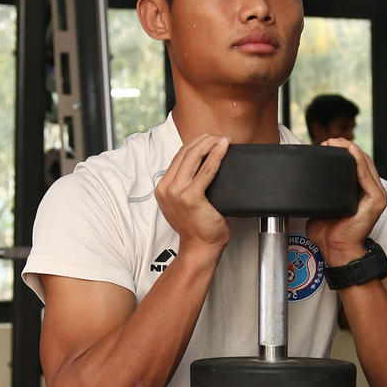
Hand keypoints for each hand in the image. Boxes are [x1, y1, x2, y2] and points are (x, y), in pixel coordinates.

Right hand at [154, 134, 231, 255]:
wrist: (199, 248)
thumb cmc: (197, 228)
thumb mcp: (183, 204)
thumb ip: (185, 187)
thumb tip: (202, 168)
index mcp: (163, 187)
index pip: (179, 156)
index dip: (195, 144)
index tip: (209, 140)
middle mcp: (166, 188)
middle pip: (185, 153)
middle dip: (204, 140)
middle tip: (219, 137)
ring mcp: (176, 192)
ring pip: (194, 157)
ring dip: (210, 144)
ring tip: (223, 140)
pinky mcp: (191, 197)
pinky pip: (206, 171)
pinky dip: (216, 156)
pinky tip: (224, 149)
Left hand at [306, 138, 386, 266]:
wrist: (335, 250)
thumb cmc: (328, 233)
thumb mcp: (322, 205)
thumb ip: (319, 193)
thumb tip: (303, 181)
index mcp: (360, 193)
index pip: (356, 166)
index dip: (343, 152)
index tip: (326, 145)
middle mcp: (371, 192)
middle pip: (361, 161)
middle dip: (346, 147)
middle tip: (329, 141)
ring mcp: (376, 195)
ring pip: (365, 163)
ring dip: (351, 149)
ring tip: (335, 142)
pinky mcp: (377, 199)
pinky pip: (366, 174)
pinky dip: (357, 159)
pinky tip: (349, 150)